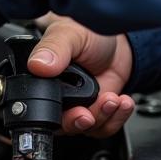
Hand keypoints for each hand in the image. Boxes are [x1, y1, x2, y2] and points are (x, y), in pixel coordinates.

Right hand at [28, 15, 134, 137]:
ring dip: (103, 117)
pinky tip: (122, 102)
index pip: (41, 109)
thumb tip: (38, 65)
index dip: (56, 116)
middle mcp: (58, 96)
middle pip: (63, 125)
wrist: (116, 39)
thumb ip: (53, 49)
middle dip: (80, 121)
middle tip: (90, 112)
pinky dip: (116, 118)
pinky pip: (105, 126)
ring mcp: (79, 104)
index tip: (76, 111)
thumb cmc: (88, 31)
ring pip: (86, 128)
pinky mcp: (97, 109)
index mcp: (43, 79)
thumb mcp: (69, 35)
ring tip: (113, 99)